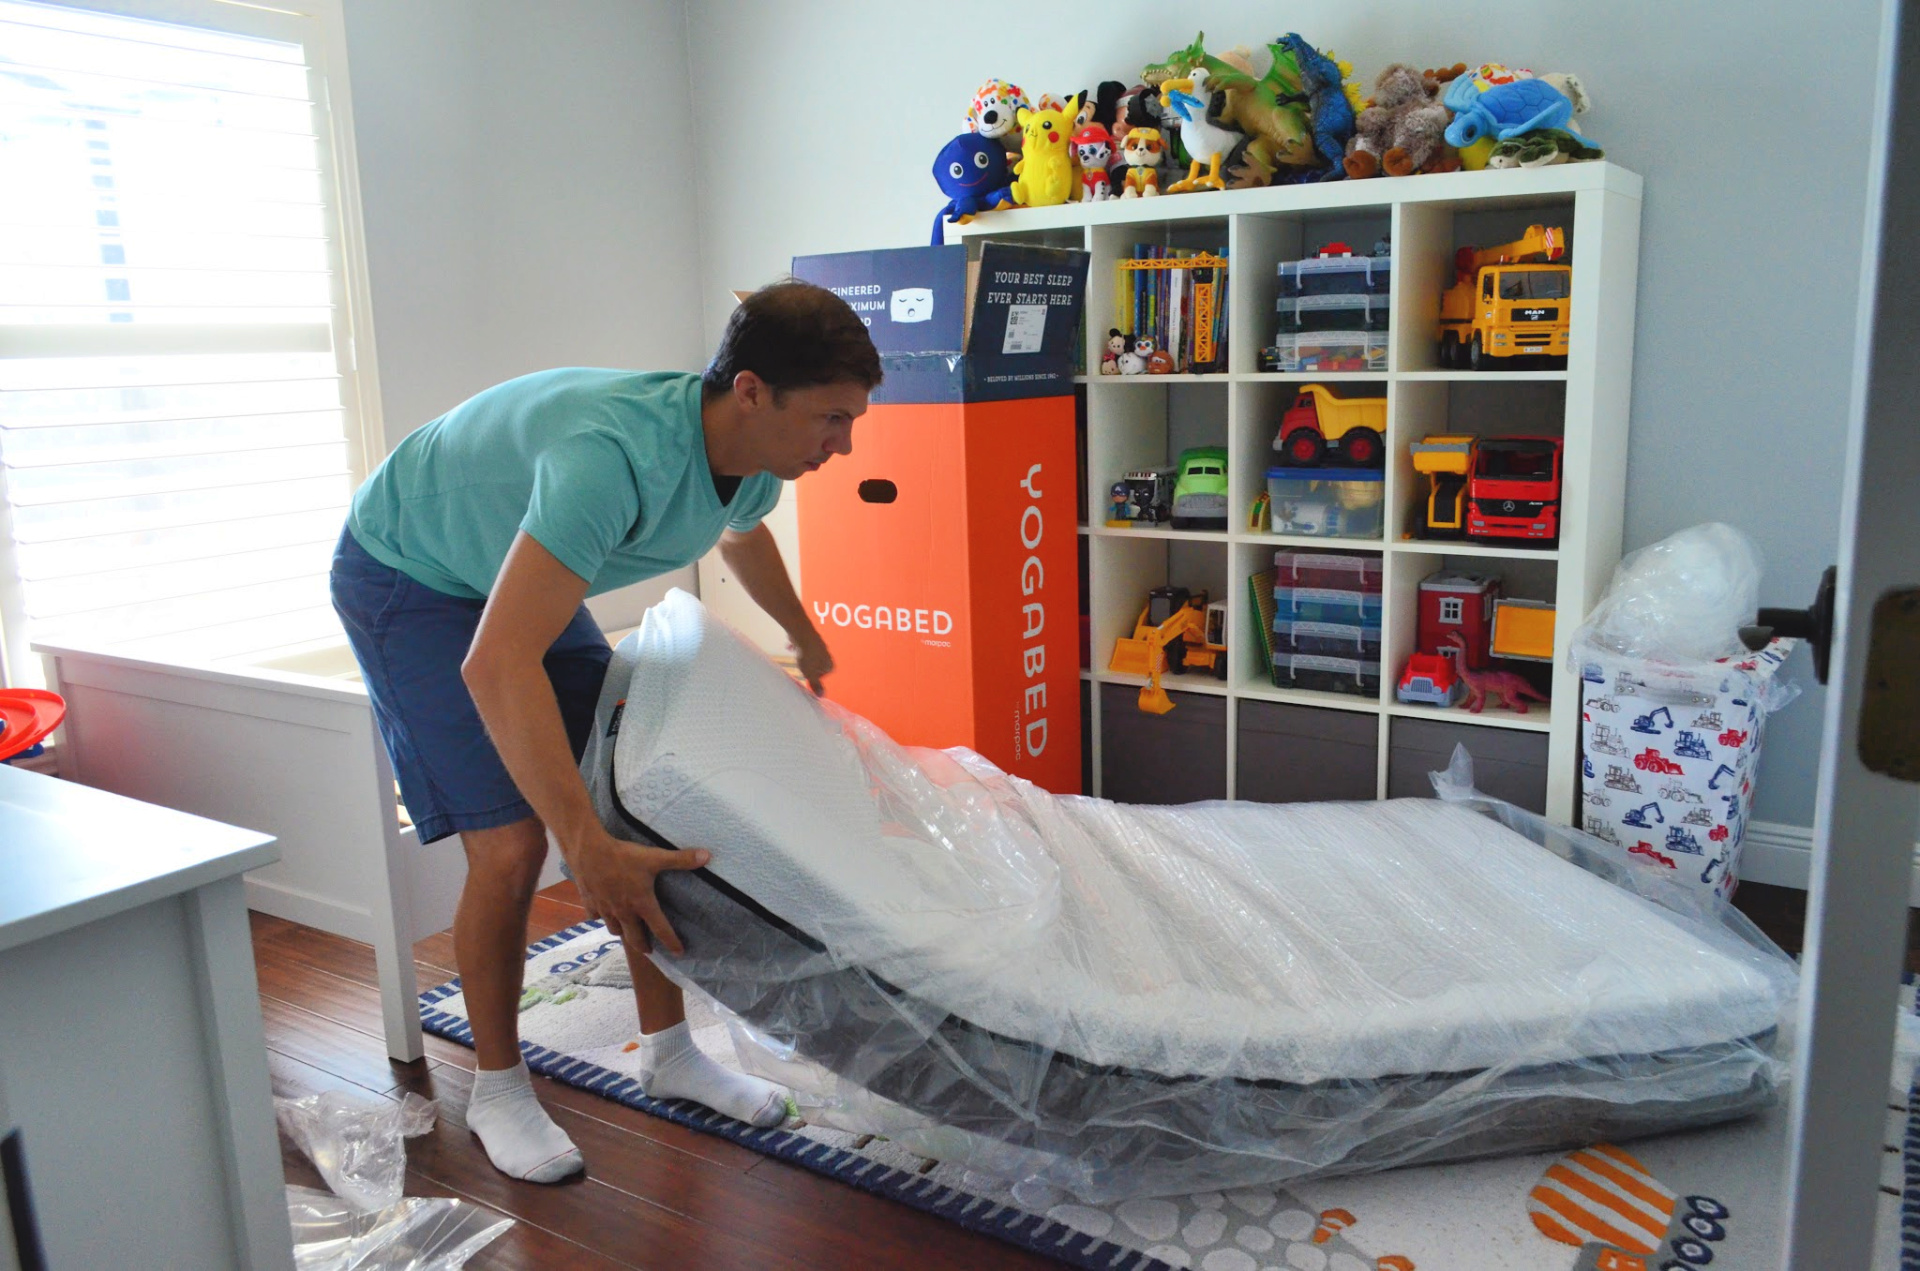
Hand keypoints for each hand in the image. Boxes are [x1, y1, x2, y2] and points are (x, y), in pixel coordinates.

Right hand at [565, 829, 710, 954]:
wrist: (589, 851)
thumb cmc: (623, 856)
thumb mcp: (655, 857)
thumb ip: (681, 859)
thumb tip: (706, 856)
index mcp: (642, 904)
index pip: (661, 929)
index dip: (671, 942)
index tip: (678, 953)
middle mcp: (624, 912)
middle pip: (635, 939)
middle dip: (644, 946)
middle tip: (650, 950)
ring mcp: (605, 909)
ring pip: (615, 930)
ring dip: (624, 933)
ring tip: (629, 930)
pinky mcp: (590, 903)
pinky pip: (596, 917)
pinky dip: (602, 918)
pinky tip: (605, 912)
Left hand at [789, 628, 833, 695]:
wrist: (802, 633)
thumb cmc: (807, 657)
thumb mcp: (810, 674)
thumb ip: (815, 685)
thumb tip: (821, 697)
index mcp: (829, 664)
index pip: (822, 675)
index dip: (811, 676)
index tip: (805, 673)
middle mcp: (827, 654)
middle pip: (815, 665)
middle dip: (806, 665)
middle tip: (799, 663)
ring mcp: (820, 644)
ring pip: (808, 655)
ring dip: (800, 656)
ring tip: (794, 654)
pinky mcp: (811, 637)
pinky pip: (803, 646)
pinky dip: (797, 647)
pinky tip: (789, 647)